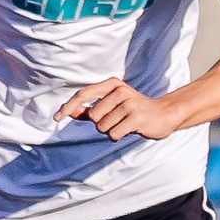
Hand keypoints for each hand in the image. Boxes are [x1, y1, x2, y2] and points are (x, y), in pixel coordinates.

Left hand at [57, 78, 182, 140]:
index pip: (83, 94)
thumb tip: (69, 112)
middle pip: (93, 116)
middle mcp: (120, 91)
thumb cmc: (133, 111)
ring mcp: (129, 103)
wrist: (163, 115)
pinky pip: (114, 134)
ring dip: (111, 130)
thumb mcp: (112, 106)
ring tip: (125, 124)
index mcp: (112, 85)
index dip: (68, 107)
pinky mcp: (136, 117)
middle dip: (102, 123)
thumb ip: (90, 109)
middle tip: (117, 120)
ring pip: (103, 127)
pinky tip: (131, 129)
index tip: (56, 117)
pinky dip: (119, 135)